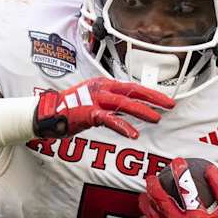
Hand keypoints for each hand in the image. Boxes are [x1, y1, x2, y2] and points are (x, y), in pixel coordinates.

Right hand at [34, 77, 172, 140]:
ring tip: (157, 119)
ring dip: (142, 111)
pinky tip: (133, 134)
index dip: (151, 93)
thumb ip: (112, 104)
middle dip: (153, 98)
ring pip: (123, 104)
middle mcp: (101, 88)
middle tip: (170, 105)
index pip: (132, 86)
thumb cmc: (71, 110)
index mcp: (104, 84)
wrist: (47, 114)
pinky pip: (108, 120)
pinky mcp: (87, 113)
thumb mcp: (95, 101)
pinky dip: (122, 126)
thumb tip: (131, 108)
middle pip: (132, 91)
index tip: (166, 100)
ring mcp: (94, 100)